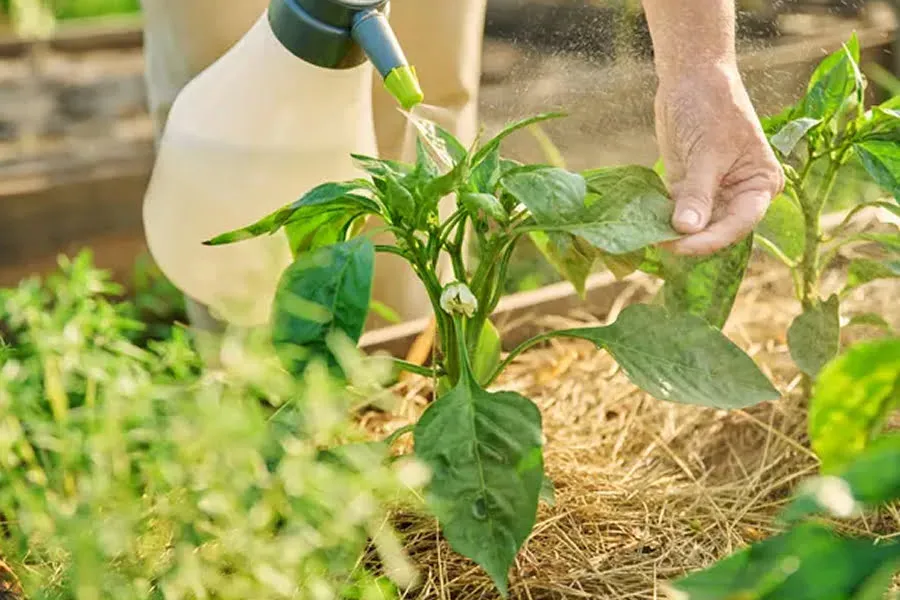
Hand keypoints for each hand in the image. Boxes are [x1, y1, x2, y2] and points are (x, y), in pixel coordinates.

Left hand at [654, 63, 783, 255]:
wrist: (691, 76)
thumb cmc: (710, 106)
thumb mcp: (707, 152)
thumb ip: (698, 193)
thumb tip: (686, 230)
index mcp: (760, 184)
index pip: (738, 224)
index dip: (710, 240)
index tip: (680, 246)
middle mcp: (741, 193)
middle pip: (716, 229)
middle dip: (689, 239)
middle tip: (656, 244)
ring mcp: (714, 191)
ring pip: (695, 224)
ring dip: (672, 232)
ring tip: (646, 237)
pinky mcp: (688, 186)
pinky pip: (676, 211)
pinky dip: (662, 218)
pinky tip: (644, 225)